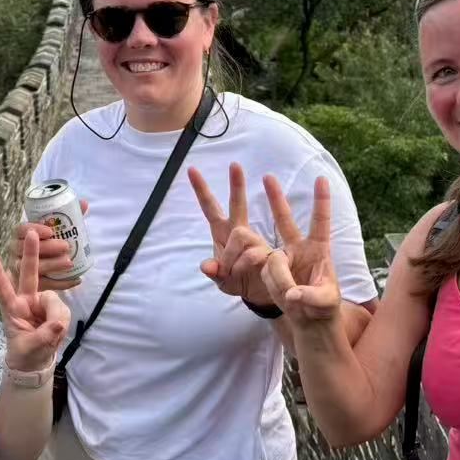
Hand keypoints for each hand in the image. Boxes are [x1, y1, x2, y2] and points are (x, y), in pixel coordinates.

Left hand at [0, 228, 71, 372]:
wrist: (38, 360)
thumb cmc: (26, 352)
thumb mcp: (30, 348)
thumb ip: (42, 336)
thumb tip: (58, 323)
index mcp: (12, 309)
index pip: (3, 289)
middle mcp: (26, 300)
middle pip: (29, 273)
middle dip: (31, 254)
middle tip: (31, 233)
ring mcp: (41, 302)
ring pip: (53, 300)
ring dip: (56, 317)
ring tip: (53, 334)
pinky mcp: (54, 308)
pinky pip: (62, 309)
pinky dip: (62, 321)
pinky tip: (58, 331)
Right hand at [11, 198, 88, 291]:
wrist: (40, 272)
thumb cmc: (50, 245)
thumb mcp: (58, 231)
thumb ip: (69, 217)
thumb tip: (84, 204)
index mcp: (20, 236)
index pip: (20, 229)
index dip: (34, 228)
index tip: (50, 231)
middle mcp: (16, 251)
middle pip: (25, 248)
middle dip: (47, 247)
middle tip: (66, 246)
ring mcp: (20, 269)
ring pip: (32, 267)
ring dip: (52, 265)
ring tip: (70, 263)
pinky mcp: (29, 286)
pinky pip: (44, 284)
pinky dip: (60, 283)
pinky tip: (76, 280)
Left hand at [188, 164, 275, 304]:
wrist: (260, 294)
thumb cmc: (237, 281)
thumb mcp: (222, 280)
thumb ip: (214, 272)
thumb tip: (207, 266)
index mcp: (223, 233)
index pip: (210, 208)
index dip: (201, 190)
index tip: (191, 169)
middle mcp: (240, 232)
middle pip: (237, 206)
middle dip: (236, 185)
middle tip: (235, 165)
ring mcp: (255, 240)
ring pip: (242, 235)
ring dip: (232, 257)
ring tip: (232, 272)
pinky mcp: (268, 251)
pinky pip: (252, 254)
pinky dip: (243, 267)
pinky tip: (244, 274)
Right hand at [259, 174, 343, 324]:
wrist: (308, 321)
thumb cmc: (324, 308)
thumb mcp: (326, 302)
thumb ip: (311, 297)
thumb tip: (292, 294)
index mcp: (319, 250)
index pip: (321, 222)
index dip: (321, 201)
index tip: (321, 179)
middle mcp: (299, 250)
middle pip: (285, 221)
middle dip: (277, 199)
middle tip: (268, 177)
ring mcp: (283, 260)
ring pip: (271, 259)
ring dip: (279, 279)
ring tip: (291, 296)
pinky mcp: (269, 272)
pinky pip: (264, 274)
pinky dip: (273, 287)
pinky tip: (284, 298)